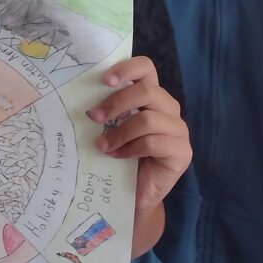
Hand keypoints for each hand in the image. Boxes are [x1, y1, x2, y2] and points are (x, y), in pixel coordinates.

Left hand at [88, 55, 189, 224]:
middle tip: (94, 117)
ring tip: (102, 146)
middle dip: (117, 103)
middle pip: (147, 91)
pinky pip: (153, 143)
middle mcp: (169, 108)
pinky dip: (130, 149)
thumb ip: (107, 110)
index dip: (127, 68)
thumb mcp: (111, 127)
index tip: (105, 80)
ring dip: (120, 133)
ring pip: (148, 120)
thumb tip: (80, 95)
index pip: (146, 69)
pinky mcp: (182, 152)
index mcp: (151, 96)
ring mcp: (179, 130)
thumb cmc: (120, 155)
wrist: (133, 194)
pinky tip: (117, 156)